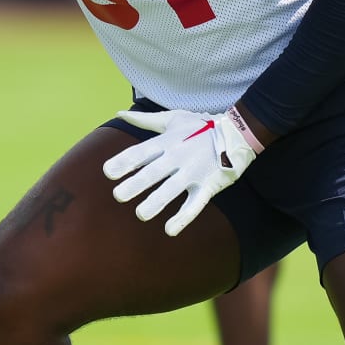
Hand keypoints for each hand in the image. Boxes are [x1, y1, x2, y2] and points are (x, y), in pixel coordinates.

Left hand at [102, 107, 260, 236]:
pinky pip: (194, 204)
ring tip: (141, 214)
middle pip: (153, 172)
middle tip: (118, 196)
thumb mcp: (172, 118)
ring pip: (172, 190)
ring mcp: (193, 172)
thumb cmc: (200, 127)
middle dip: (135, 184)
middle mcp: (178, 157)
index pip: (141, 152)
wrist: (236, 134)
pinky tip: (169, 230)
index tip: (108, 172)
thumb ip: (144, 120)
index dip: (124, 162)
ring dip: (156, 202)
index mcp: (167, 142)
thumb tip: (118, 114)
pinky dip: (183, 217)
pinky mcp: (207, 186)